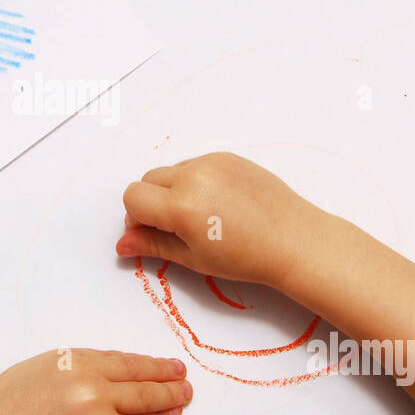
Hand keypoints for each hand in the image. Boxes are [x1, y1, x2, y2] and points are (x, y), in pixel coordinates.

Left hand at [0, 349, 190, 414]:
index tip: (178, 410)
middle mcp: (98, 396)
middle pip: (145, 392)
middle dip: (169, 390)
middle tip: (187, 387)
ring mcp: (80, 371)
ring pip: (129, 367)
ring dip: (155, 367)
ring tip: (174, 367)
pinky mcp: (63, 356)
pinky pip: (104, 353)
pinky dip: (125, 357)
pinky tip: (136, 359)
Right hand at [116, 151, 324, 292]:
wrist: (293, 240)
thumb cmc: (245, 257)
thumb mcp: (193, 258)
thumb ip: (152, 246)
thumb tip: (121, 245)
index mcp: (180, 205)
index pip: (132, 198)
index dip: (136, 219)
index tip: (151, 234)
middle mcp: (192, 176)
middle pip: (147, 180)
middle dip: (151, 203)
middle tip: (174, 228)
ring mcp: (212, 162)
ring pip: (171, 171)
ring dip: (172, 190)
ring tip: (201, 217)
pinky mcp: (228, 156)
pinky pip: (196, 165)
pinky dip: (195, 181)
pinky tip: (218, 204)